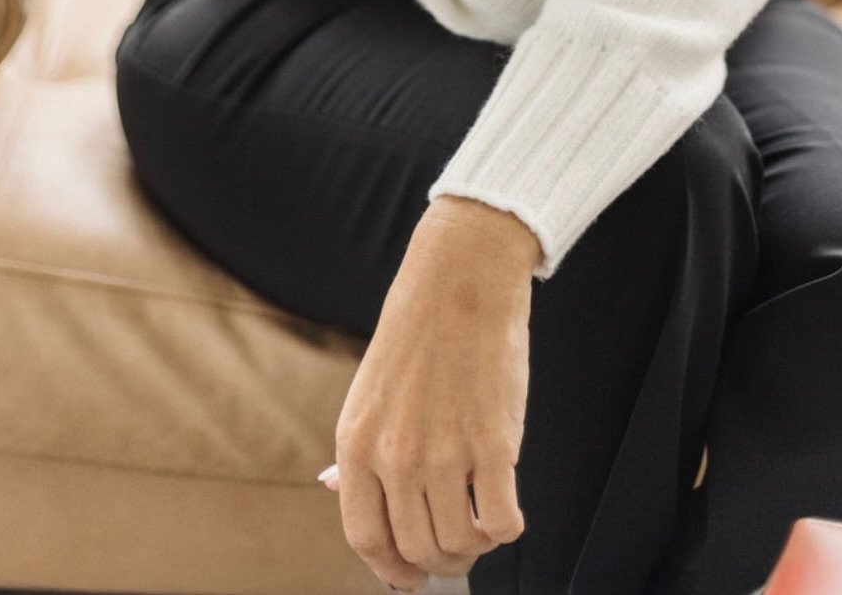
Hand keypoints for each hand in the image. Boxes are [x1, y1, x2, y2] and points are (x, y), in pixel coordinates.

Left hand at [325, 204, 533, 590]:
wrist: (462, 277)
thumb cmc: (418, 328)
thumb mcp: (368, 391)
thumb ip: (357, 450)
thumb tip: (334, 490)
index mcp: (356, 444)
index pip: (366, 540)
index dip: (392, 570)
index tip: (410, 575)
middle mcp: (395, 456)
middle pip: (417, 548)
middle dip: (440, 560)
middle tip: (457, 546)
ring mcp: (445, 452)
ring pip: (461, 542)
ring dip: (475, 546)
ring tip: (484, 525)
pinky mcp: (495, 443)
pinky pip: (501, 520)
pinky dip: (507, 526)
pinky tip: (506, 507)